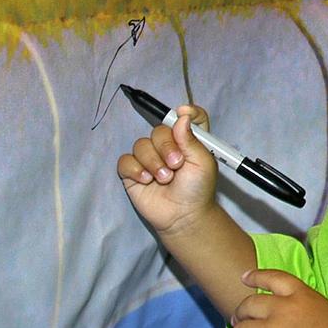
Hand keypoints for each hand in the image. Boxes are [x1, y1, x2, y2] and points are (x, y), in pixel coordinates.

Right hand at [116, 106, 217, 234]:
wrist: (183, 215)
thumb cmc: (197, 188)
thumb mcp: (202, 162)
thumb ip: (190, 139)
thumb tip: (183, 116)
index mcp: (188, 140)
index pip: (187, 117)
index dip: (187, 112)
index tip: (183, 113)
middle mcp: (168, 146)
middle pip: (159, 130)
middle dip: (166, 147)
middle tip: (176, 165)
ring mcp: (149, 159)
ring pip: (141, 144)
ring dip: (153, 161)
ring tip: (164, 179)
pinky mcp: (133, 173)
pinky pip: (126, 160)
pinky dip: (135, 169)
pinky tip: (146, 180)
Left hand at [222, 269, 327, 327]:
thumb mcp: (325, 311)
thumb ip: (303, 307)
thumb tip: (284, 317)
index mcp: (301, 296)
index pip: (273, 278)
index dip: (256, 276)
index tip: (245, 277)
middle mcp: (282, 309)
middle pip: (248, 305)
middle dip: (241, 316)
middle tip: (241, 326)